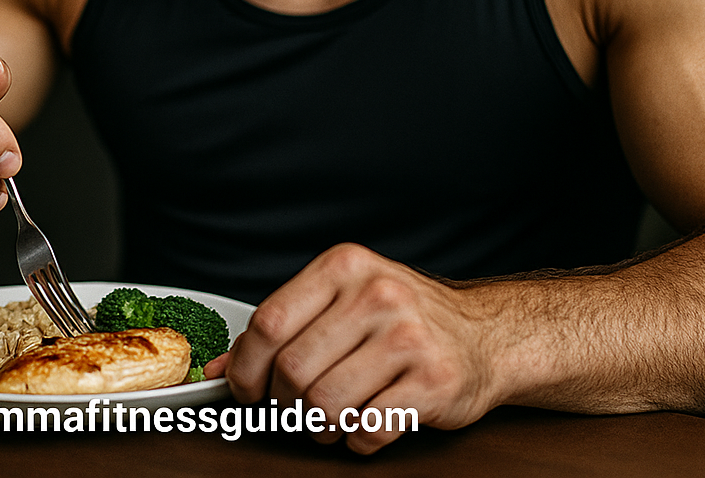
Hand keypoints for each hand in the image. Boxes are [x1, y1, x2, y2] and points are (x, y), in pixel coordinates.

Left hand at [206, 243, 501, 453]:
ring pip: (326, 403)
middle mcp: (376, 294)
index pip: (271, 320)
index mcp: (344, 266)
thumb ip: (284, 327)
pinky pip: (367, 429)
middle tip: (288, 406)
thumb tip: (221, 366)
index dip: (246, 364)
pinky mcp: (433, 382)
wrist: (483, 333)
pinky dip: (354, 438)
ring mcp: (407, 338)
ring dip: (316, 425)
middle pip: (294, 368)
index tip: (243, 386)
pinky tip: (362, 422)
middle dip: (282, 401)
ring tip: (326, 418)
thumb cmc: (402, 317)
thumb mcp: (341, 300)